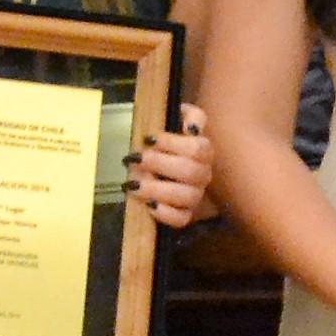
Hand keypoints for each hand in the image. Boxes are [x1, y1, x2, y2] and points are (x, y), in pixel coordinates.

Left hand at [130, 104, 213, 230]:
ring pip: (187, 196)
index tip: (147, 139)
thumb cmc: (175, 143)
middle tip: (134, 159)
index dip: (172, 143)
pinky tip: (148, 205)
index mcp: (204, 151)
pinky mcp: (186, 214)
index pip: (197, 148)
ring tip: (132, 183)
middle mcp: (204, 174)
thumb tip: (191, 126)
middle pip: (190, 171)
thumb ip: (191, 116)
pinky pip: (182, 219)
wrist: (176, 169)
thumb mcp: (181, 121)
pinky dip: (165, 214)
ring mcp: (196, 196)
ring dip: (157, 189)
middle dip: (159, 164)